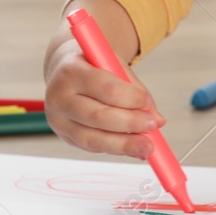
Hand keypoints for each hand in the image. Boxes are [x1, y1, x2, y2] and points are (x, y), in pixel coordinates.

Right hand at [43, 0, 165, 159]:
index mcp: (72, 71)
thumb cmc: (93, 66)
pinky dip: (114, 148)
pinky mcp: (64, 136)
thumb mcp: (113, 66)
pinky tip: (131, 148)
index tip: (147, 103)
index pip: (106, 88)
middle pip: (98, 116)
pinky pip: (92, 146)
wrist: (63, 69)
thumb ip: (135, 90)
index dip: (131, 99)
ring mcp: (58, 120)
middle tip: (152, 126)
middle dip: (130, 123)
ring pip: (94, 138)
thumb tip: (157, 120)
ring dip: (124, 144)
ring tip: (147, 147)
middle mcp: (59, 96)